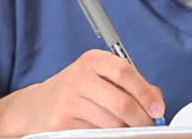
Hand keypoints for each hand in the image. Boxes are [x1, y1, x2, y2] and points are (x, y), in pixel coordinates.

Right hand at [0, 49, 164, 134]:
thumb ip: (128, 84)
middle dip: (141, 120)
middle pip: (122, 103)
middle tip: (146, 127)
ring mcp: (68, 101)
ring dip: (124, 131)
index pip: (124, 71)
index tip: (157, 108)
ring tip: (123, 129)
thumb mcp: (98, 78)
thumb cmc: (73, 92)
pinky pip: (97, 135)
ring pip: (112, 124)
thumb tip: (156, 100)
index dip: (145, 92)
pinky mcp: (63, 123)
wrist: (33, 108)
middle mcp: (78, 77)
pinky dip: (107, 137)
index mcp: (91, 61)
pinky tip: (104, 132)